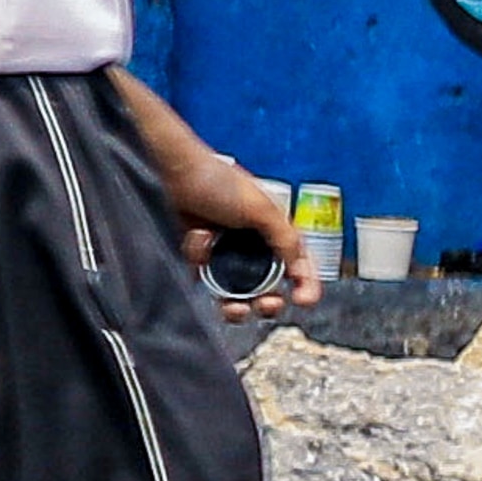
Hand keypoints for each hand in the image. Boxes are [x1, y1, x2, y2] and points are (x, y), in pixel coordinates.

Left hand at [160, 145, 317, 320]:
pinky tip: (199, 252)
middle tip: (265, 305)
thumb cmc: (219, 182)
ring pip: (238, 293)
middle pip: (270, 288)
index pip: (299, 266)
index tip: (303, 300)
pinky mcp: (201, 257)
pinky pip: (207, 280)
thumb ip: (284, 238)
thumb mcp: (261, 209)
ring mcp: (227, 253)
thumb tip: (298, 268)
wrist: (174, 173)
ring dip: (238, 305)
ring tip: (233, 308)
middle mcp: (253, 246)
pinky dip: (204, 275)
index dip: (307, 285)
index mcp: (275, 232)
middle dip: (269, 303)